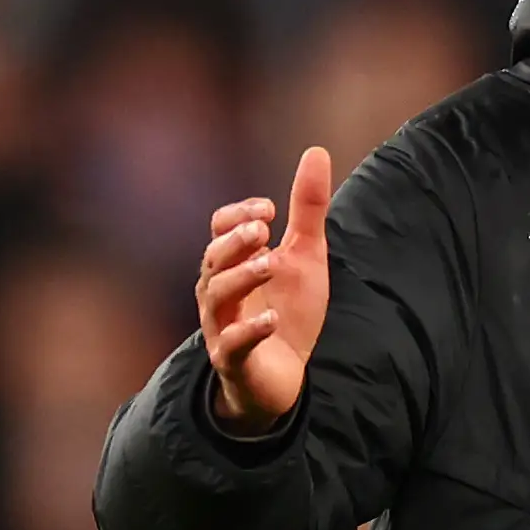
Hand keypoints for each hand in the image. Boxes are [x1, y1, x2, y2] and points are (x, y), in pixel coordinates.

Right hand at [197, 145, 331, 434]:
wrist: (285, 378)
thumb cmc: (287, 310)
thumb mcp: (304, 255)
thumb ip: (307, 208)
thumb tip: (316, 151)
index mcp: (233, 264)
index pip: (219, 229)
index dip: (238, 216)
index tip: (270, 210)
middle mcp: (220, 292)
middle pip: (213, 259)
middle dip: (236, 242)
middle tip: (264, 231)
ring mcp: (223, 327)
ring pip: (217, 298)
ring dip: (243, 278)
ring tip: (271, 262)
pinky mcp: (235, 361)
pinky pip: (232, 344)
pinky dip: (249, 330)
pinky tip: (271, 319)